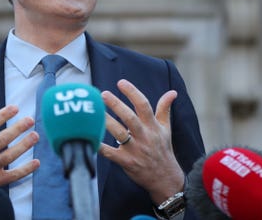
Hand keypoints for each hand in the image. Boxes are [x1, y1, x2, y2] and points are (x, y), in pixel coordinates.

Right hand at [0, 97, 38, 185]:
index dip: (2, 115)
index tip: (15, 108)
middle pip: (2, 139)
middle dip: (17, 129)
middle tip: (30, 120)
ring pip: (9, 156)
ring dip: (23, 146)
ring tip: (35, 136)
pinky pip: (12, 176)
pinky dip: (25, 170)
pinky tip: (36, 162)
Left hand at [99, 79, 184, 203]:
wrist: (165, 178)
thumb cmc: (162, 150)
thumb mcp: (166, 129)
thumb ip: (164, 109)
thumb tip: (172, 92)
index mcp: (153, 126)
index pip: (144, 105)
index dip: (133, 92)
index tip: (121, 82)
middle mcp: (144, 136)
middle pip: (130, 118)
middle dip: (117, 105)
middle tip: (103, 94)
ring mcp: (135, 149)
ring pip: (119, 133)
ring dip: (106, 122)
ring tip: (94, 111)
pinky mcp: (126, 162)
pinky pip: (111, 153)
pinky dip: (100, 147)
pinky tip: (89, 138)